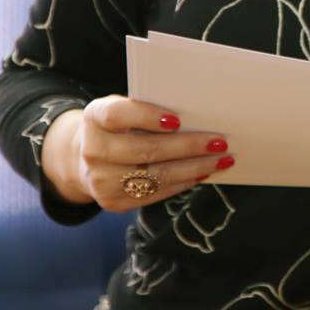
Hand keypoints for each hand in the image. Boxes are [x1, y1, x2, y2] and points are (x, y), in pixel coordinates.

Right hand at [44, 96, 233, 211]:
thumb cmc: (120, 125)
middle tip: (219, 142)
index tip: (177, 120)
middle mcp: (93, 150)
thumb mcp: (125, 108)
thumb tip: (198, 111)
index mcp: (95, 117)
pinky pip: (154, 194)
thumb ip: (149, 107)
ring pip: (154, 175)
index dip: (147, 117)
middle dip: (187, 146)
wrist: (88, 157)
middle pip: (144, 150)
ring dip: (194, 168)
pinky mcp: (113, 201)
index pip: (117, 116)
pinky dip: (183, 183)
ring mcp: (101, 180)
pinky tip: (202, 173)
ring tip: (221, 160)